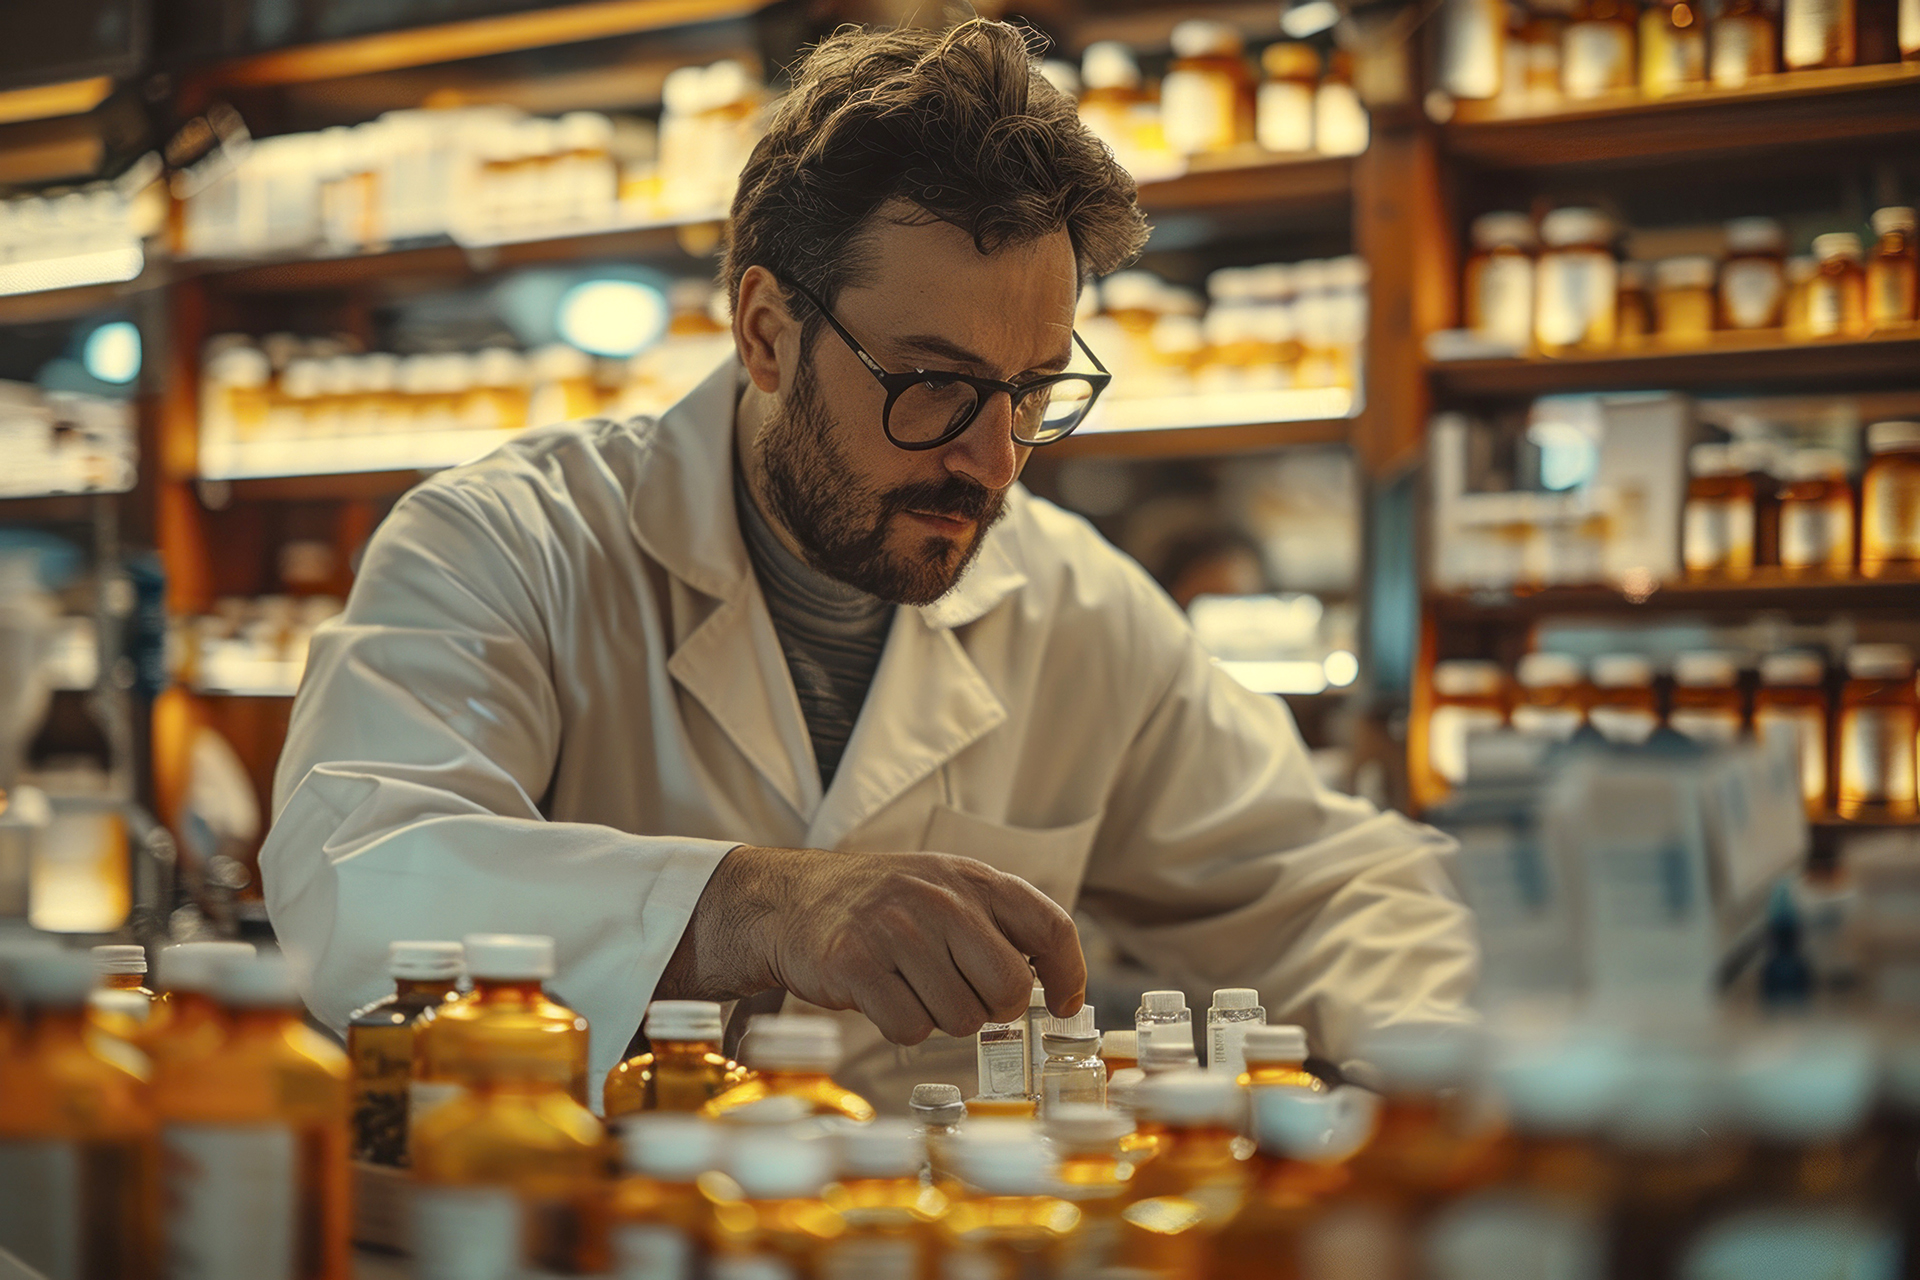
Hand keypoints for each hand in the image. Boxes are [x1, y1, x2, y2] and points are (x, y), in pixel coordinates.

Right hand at [659, 846, 1085, 1044]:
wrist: (789, 900)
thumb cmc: (878, 905)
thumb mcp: (943, 889)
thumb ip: (996, 924)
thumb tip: (1053, 986)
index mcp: (970, 878)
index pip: (1050, 927)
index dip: (1069, 973)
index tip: (1065, 1003)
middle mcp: (939, 898)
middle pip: (1011, 988)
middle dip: (994, 1008)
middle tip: (964, 996)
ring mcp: (896, 930)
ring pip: (961, 1018)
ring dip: (940, 1017)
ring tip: (910, 985)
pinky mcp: (856, 965)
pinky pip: (911, 1029)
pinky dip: (901, 1026)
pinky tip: (881, 996)